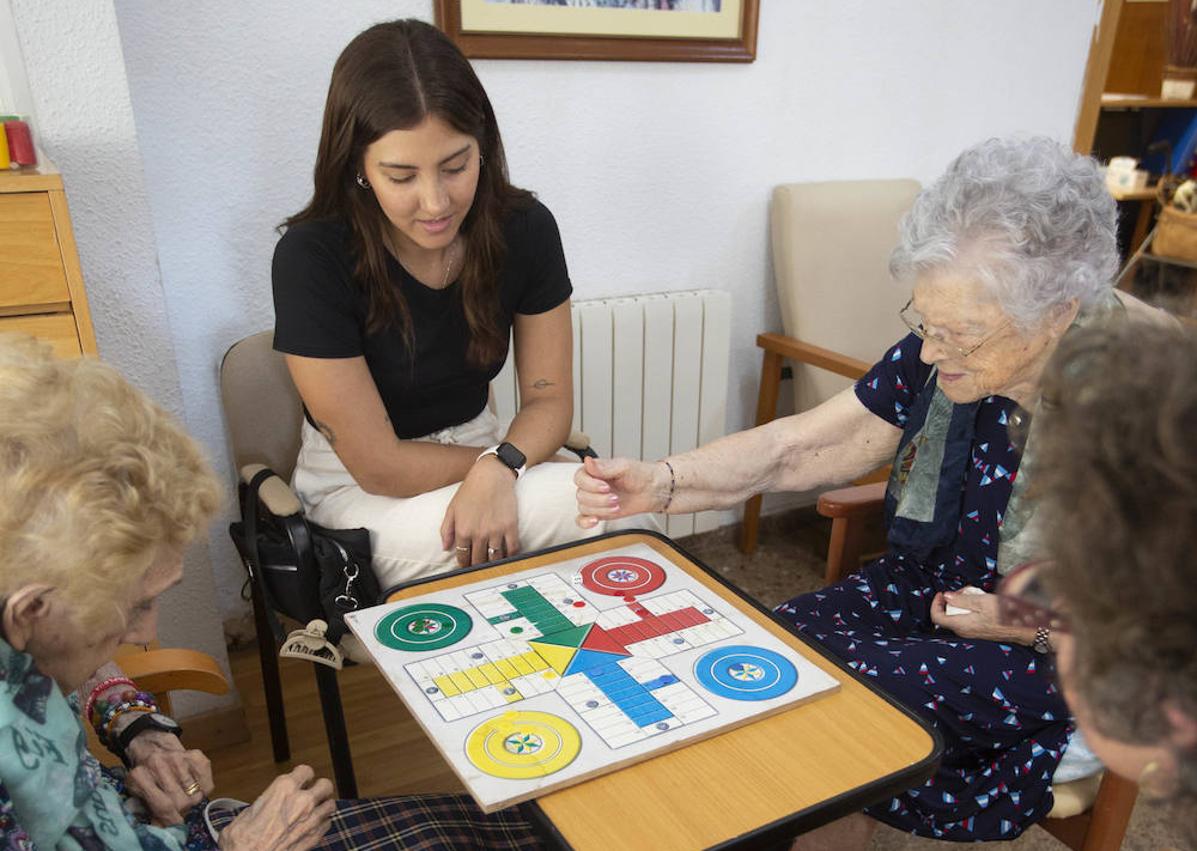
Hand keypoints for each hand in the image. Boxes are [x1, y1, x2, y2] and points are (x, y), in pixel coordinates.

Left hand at [123, 730, 212, 825]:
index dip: (171, 819)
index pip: (163, 806)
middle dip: (181, 810)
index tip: (174, 825)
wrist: (150, 742)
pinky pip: (207, 783)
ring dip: (191, 800)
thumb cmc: (144, 771)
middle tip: (177, 808)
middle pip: (181, 802)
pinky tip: (194, 786)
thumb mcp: (137, 790)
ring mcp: (179, 758)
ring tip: (184, 795)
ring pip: (195, 794)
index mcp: (140, 776)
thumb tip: (162, 826)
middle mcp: (160, 764)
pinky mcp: (196, 755)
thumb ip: (148, 807)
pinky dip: (203, 789)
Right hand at [219, 765, 334, 850]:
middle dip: (320, 787)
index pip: (305, 771)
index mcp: (283, 789)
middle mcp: (301, 802)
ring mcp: (311, 820)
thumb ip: (262, 805)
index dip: (302, 775)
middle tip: (314, 791)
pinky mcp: (314, 838)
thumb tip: (264, 806)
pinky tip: (313, 825)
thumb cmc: (243, 843)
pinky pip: (327, 824)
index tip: (301, 779)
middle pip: (325, 785)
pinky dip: (322, 824)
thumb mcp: (245, 815)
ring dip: (323, 805)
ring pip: (330, 804)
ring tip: (316, 808)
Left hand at [441, 457, 518, 566]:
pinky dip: (511, 556)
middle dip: (477, 566)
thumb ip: (446, 530)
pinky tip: (508, 556)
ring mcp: (496, 531)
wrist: (491, 475)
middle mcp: (479, 534)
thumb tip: (445, 548)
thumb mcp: (452, 508)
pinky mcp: (511, 527)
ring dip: (493, 564)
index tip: (466, 567)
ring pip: (495, 558)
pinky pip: (512, 548)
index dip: (464, 564)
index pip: (463, 557)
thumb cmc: (470, 490)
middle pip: (479, 560)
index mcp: (463, 530)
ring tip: (492, 564)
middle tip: (479, 568)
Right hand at [574, 456, 664, 527]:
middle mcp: (592, 485)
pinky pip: (582, 519)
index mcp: (595, 471)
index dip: (591, 485)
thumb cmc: (640, 475)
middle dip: (599, 499)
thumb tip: (587, 461)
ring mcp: (595, 499)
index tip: (606, 486)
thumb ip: (603, 467)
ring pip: (584, 508)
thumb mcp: (623, 467)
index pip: (579, 478)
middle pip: (581, 495)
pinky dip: (585, 522)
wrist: (653, 490)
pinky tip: (595, 520)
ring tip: (617, 505)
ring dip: (601, 509)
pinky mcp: (599, 512)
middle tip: (616, 498)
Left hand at [930, 590, 1035, 643]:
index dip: (935, 604)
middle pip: (947, 616)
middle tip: (961, 591)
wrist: (1023, 628)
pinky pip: (968, 620)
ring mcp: (972, 634)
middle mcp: (964, 632)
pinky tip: (980, 602)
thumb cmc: (1004, 614)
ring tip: (972, 593)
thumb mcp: (982, 601)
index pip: (937, 618)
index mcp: (961, 625)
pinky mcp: (979, 632)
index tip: (941, 593)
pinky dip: (969, 610)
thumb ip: (962, 599)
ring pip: (958, 617)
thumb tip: (946, 596)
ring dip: (961, 604)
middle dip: (951, 601)